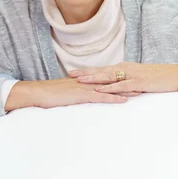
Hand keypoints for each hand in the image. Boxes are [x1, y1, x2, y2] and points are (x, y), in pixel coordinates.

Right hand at [4, 78, 128, 110]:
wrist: (35, 92)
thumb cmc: (46, 94)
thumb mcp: (63, 92)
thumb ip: (73, 92)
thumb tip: (78, 95)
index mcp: (81, 80)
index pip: (103, 78)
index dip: (118, 78)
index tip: (131, 79)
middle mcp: (84, 81)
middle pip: (110, 80)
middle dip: (126, 81)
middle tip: (142, 82)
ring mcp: (83, 87)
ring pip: (108, 87)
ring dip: (124, 89)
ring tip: (140, 91)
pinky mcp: (80, 95)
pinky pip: (100, 97)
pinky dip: (113, 98)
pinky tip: (124, 100)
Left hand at [69, 62, 177, 94]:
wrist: (174, 75)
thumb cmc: (156, 78)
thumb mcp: (137, 78)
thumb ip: (124, 80)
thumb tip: (113, 85)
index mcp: (123, 68)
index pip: (101, 69)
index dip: (87, 70)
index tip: (73, 71)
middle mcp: (124, 69)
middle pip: (101, 71)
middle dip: (85, 72)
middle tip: (70, 74)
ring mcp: (131, 75)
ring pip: (108, 76)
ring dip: (93, 78)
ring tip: (80, 80)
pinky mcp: (138, 82)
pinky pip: (121, 85)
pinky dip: (110, 88)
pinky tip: (101, 89)